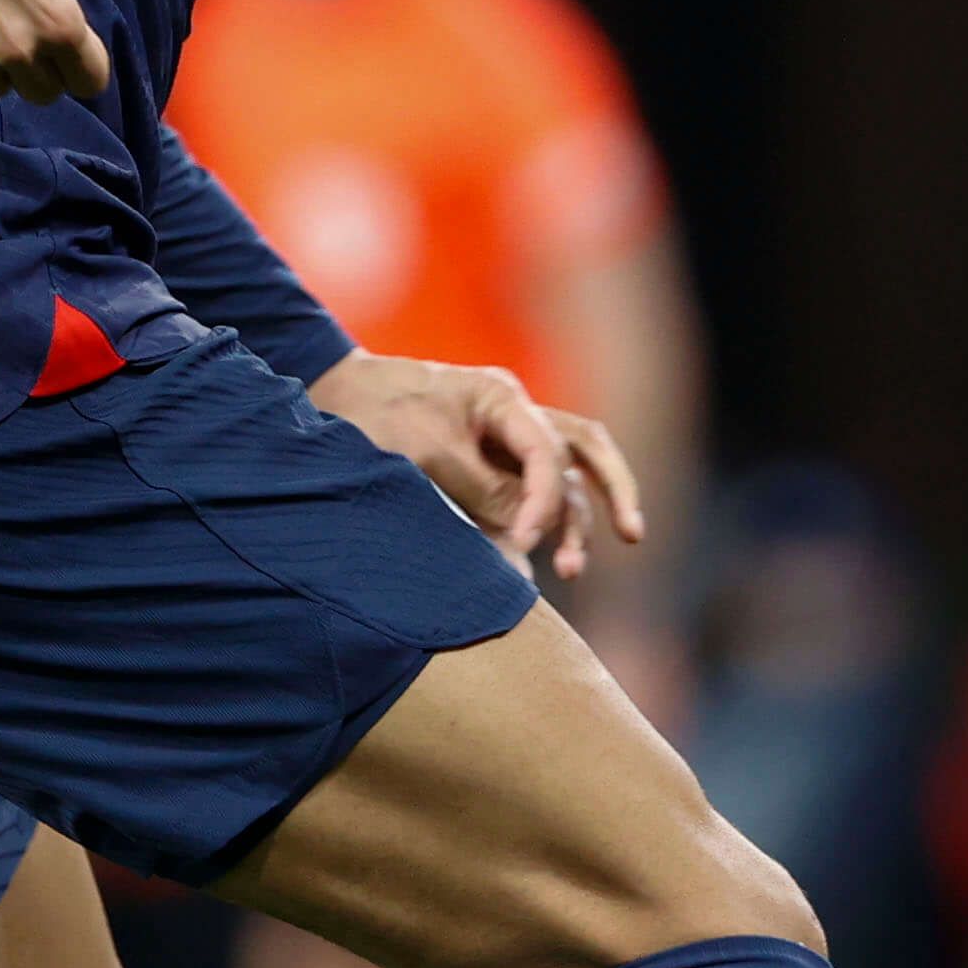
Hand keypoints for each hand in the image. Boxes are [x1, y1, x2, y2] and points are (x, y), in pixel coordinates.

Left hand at [312, 351, 646, 580]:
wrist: (332, 396)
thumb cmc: (374, 413)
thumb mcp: (423, 451)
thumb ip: (478, 489)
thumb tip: (523, 535)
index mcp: (500, 398)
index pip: (547, 452)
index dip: (543, 501)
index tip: (524, 542)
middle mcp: (513, 415)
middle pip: (585, 450)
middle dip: (613, 492)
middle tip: (634, 537)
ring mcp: (503, 440)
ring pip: (563, 477)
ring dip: (574, 522)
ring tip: (571, 571)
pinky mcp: (488, 467)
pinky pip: (528, 496)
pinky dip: (538, 527)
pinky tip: (534, 570)